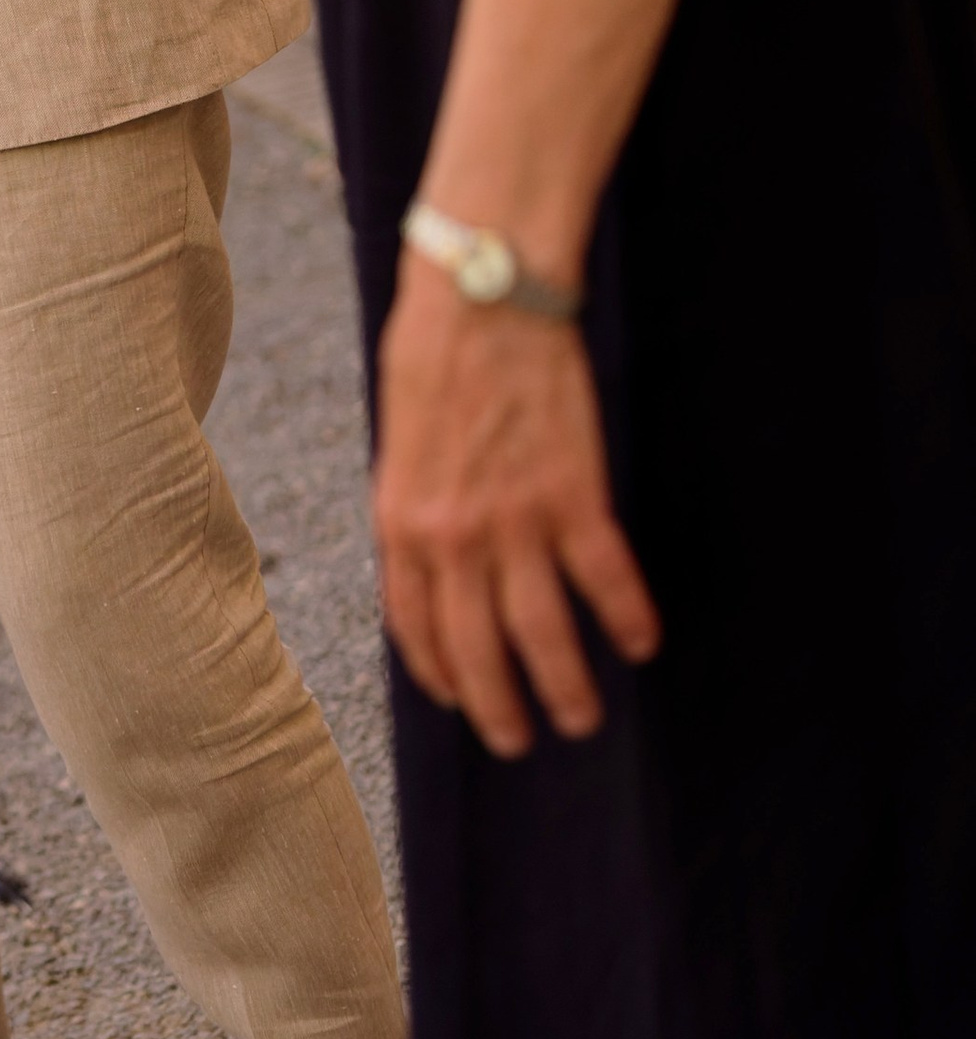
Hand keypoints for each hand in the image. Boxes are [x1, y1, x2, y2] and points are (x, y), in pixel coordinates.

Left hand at [373, 258, 660, 758]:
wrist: (481, 299)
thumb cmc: (432, 357)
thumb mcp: (398, 443)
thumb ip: (412, 509)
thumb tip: (427, 561)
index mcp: (401, 522)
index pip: (416, 628)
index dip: (441, 675)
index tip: (460, 702)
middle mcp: (453, 536)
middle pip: (478, 649)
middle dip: (500, 708)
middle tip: (522, 740)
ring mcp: (516, 520)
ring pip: (543, 633)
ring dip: (566, 685)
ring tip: (582, 717)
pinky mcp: (574, 495)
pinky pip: (606, 578)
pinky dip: (627, 617)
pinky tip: (641, 643)